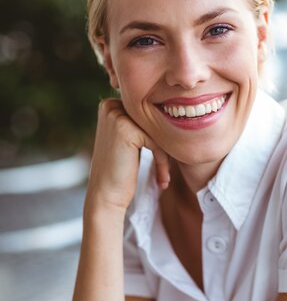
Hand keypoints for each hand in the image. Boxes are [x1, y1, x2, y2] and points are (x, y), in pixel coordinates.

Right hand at [86, 98, 169, 212]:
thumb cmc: (119, 172)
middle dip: (164, 145)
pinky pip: (157, 141)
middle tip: (166, 171)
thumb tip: (167, 109)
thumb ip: (139, 123)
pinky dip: (162, 161)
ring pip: (157, 131)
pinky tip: (161, 180)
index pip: (147, 114)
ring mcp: (116, 116)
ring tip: (164, 177)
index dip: (158, 136)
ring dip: (165, 156)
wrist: (105, 196)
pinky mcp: (126, 129)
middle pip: (153, 120)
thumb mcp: (127, 141)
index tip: (163, 160)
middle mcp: (110, 106)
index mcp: (109, 104)